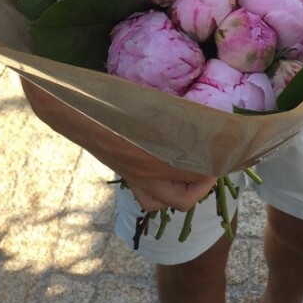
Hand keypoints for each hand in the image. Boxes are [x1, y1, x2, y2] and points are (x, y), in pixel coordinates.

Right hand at [21, 78, 216, 210]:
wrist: (72, 110)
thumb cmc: (111, 101)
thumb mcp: (150, 104)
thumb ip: (174, 112)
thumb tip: (201, 111)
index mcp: (156, 155)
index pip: (199, 168)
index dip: (219, 163)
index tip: (230, 151)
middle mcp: (147, 174)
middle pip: (187, 197)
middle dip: (204, 184)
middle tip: (212, 164)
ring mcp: (135, 178)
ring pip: (166, 201)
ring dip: (184, 192)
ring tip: (191, 173)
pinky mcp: (126, 175)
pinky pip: (147, 195)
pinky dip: (161, 190)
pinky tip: (165, 172)